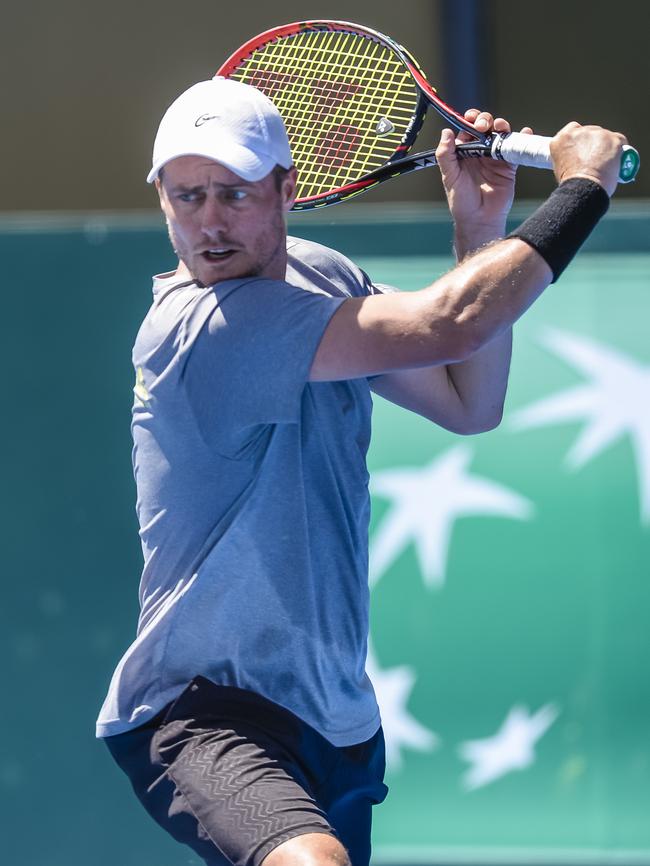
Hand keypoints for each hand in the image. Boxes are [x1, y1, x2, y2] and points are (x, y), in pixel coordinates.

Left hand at [436, 109, 532, 253]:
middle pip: (486, 127)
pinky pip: (515, 149)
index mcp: (464, 152)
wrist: (479, 219)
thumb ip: (446, 155)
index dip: (471, 120)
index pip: (468, 129)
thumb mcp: (449, 176)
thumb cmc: (461, 201)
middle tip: (484, 127)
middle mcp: (480, 152)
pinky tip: (523, 132)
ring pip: (501, 134)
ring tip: (501, 128)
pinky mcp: (509, 166)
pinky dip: (521, 138)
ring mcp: (495, 158)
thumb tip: (446, 132)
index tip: (472, 118)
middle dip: (486, 120)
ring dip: (502, 126)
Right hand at [550, 121, 627, 196]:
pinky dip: (620, 149)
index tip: (582, 148)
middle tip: (595, 160)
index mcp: (562, 139)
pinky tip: (617, 159)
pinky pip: (619, 140)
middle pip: (590, 132)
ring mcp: (597, 134)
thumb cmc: (571, 184)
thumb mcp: (561, 167)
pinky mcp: (613, 139)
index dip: (580, 139)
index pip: (573, 129)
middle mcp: (579, 132)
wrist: (583, 188)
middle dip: (594, 143)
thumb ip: (569, 156)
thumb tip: (580, 159)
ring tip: (606, 163)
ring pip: (605, 136)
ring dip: (606, 146)